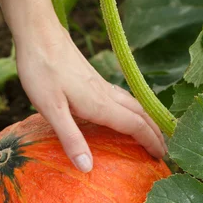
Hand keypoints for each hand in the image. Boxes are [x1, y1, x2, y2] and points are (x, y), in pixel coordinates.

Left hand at [0, 0, 166, 172]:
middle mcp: (106, 94)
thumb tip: (88, 168)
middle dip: (155, 132)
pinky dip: (131, 110)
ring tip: (151, 134)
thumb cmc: (42, 70)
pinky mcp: (92, 79)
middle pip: (140, 114)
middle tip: (164, 151)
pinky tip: (122, 113)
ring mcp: (100, 84)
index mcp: (100, 104)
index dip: (150, 142)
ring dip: (146, 120)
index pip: (135, 126)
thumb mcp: (51, 109)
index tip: (162, 158)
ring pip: (132, 104)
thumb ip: (70, 138)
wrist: (38, 34)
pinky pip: (121, 98)